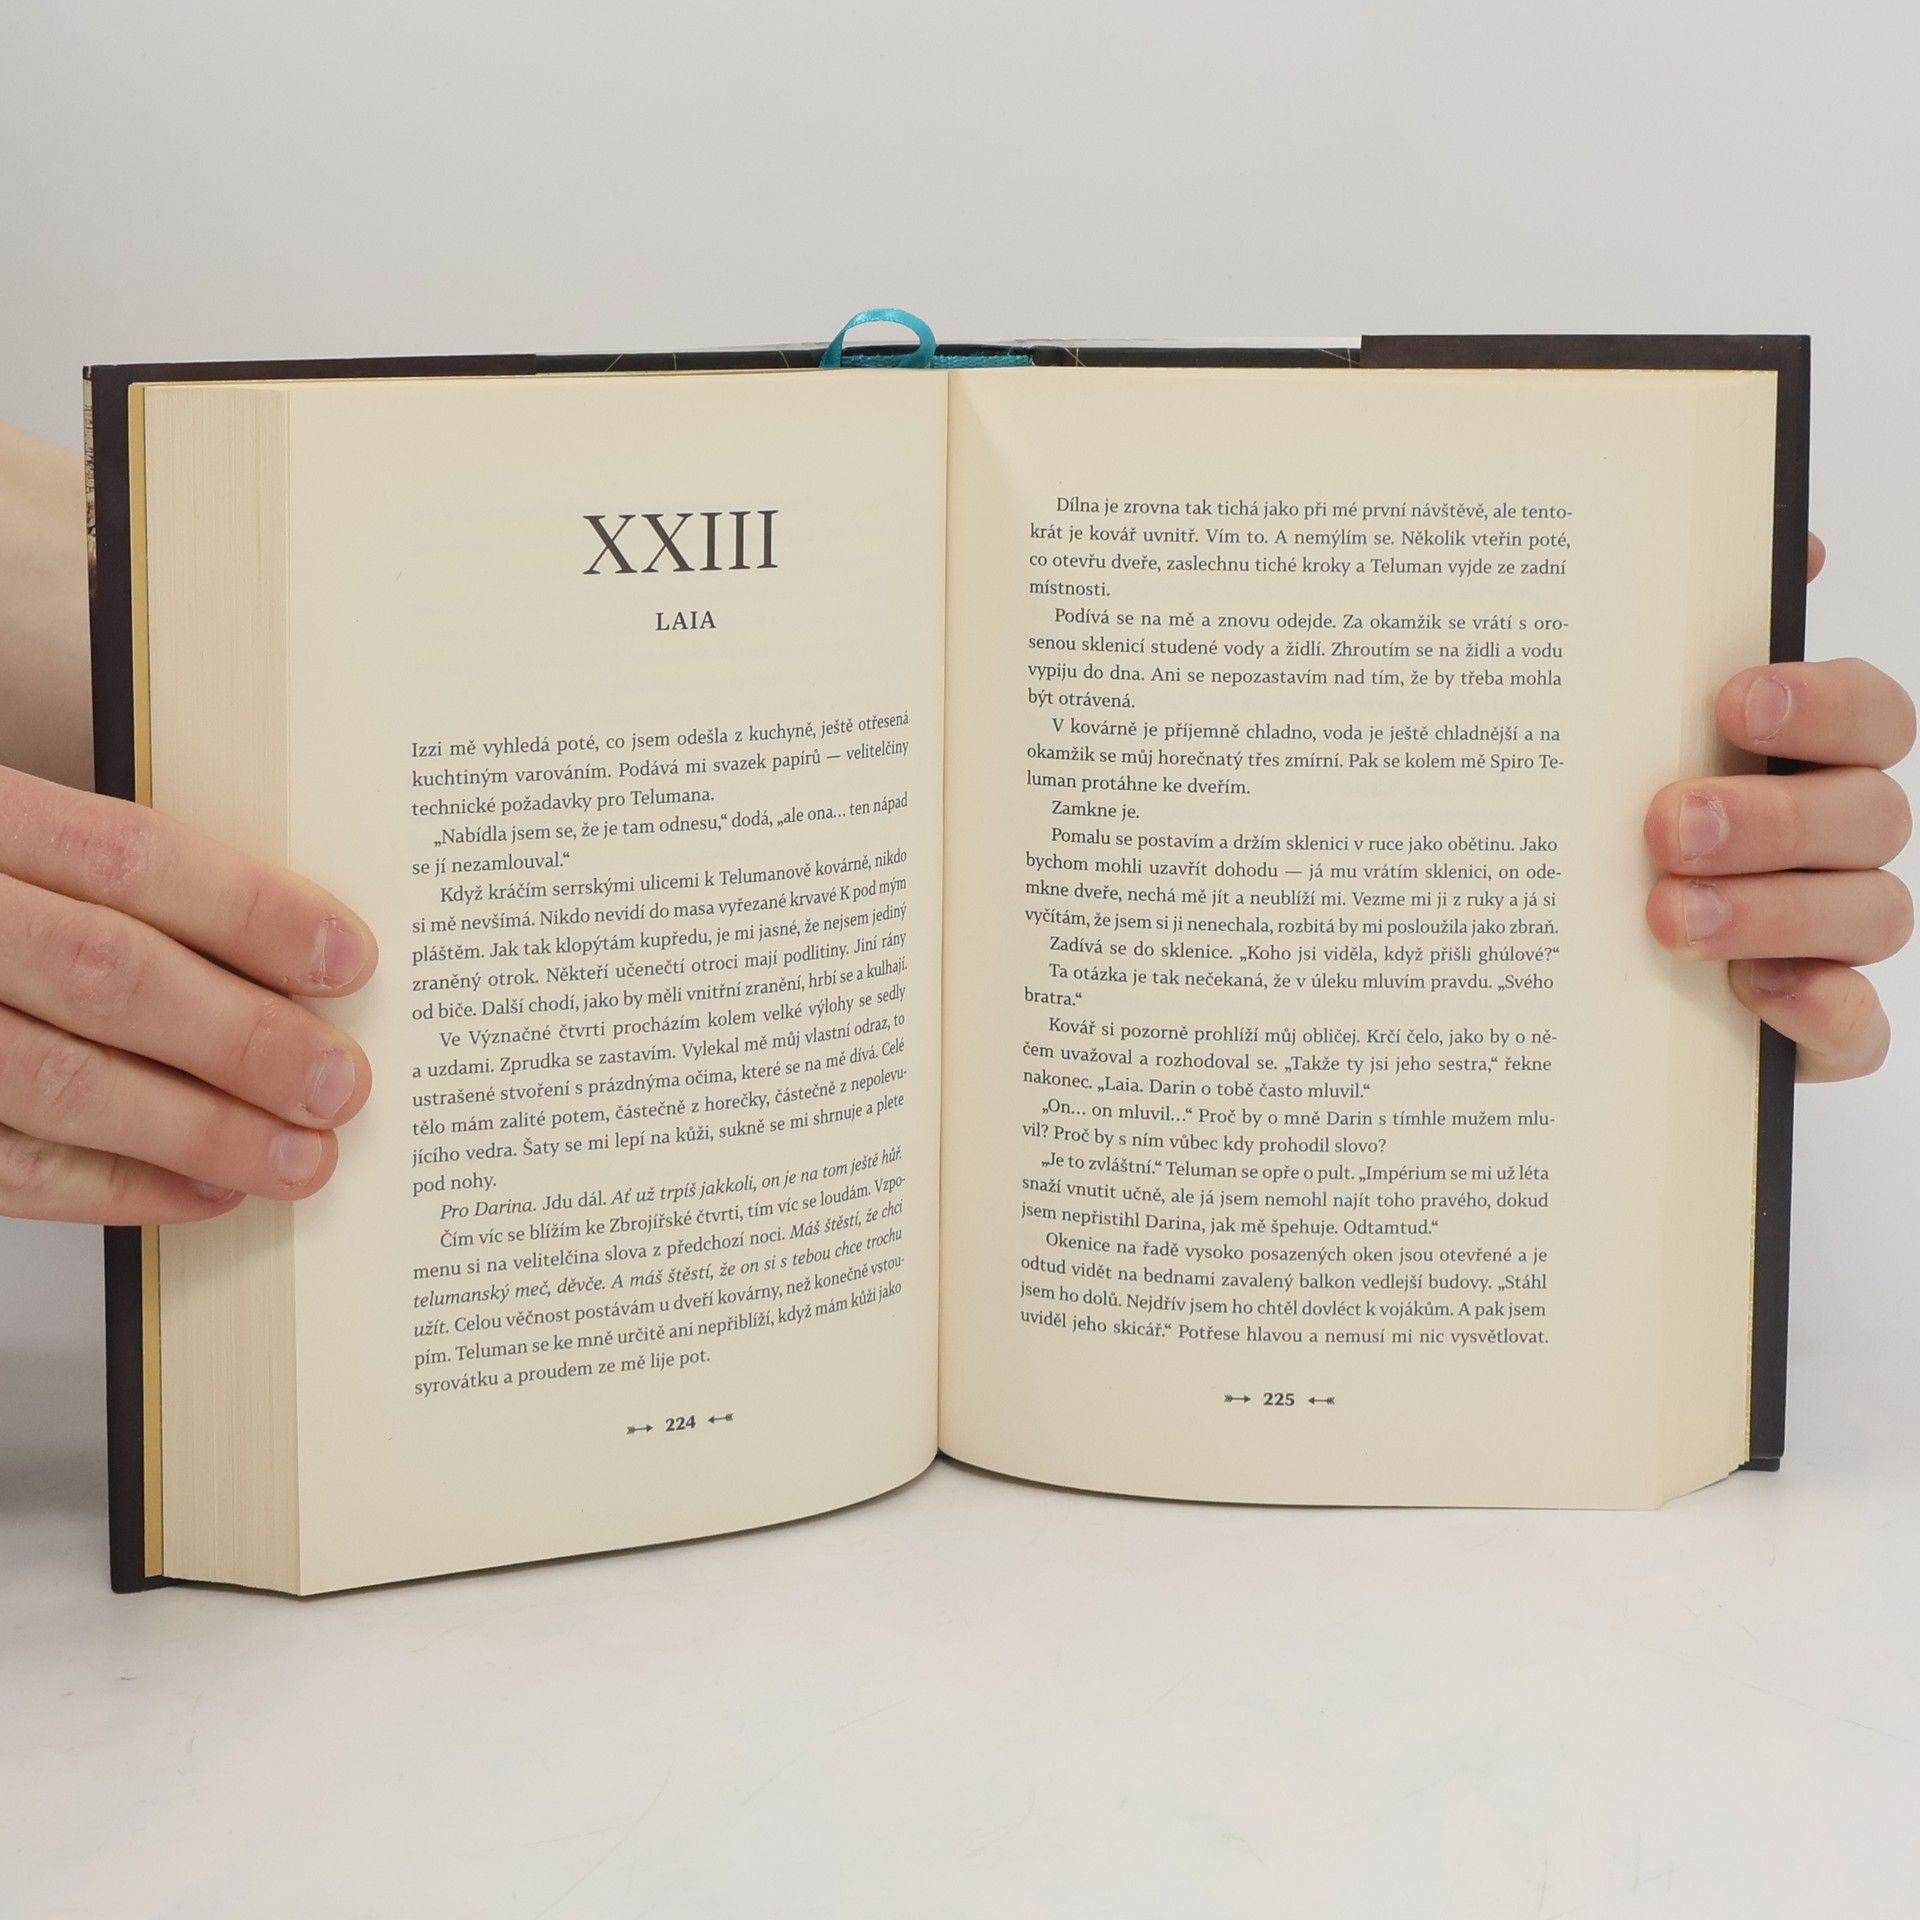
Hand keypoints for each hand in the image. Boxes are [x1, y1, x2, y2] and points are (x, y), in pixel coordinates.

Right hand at [0, 766, 377, 1222]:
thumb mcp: (15, 841)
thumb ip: (111, 883)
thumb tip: (288, 956)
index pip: (128, 858)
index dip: (250, 912)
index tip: (346, 960)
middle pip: (109, 975)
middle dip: (244, 1038)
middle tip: (338, 1080)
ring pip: (60, 1082)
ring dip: (200, 1130)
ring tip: (301, 1156)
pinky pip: (9, 1166)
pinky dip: (118, 1187)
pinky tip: (204, 1191)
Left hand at [1645, 535, 1914, 1079]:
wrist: (1564, 957)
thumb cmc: (1608, 814)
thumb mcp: (1618, 726)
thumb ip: (1684, 637)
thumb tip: (1782, 540)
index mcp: (1808, 755)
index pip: (1869, 712)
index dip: (1818, 703)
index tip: (1730, 703)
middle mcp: (1835, 839)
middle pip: (1868, 813)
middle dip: (1772, 817)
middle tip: (1667, 825)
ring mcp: (1832, 936)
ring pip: (1870, 914)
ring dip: (1773, 911)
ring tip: (1668, 915)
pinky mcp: (1815, 1027)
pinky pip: (1858, 1029)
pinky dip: (1819, 1012)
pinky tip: (1754, 995)